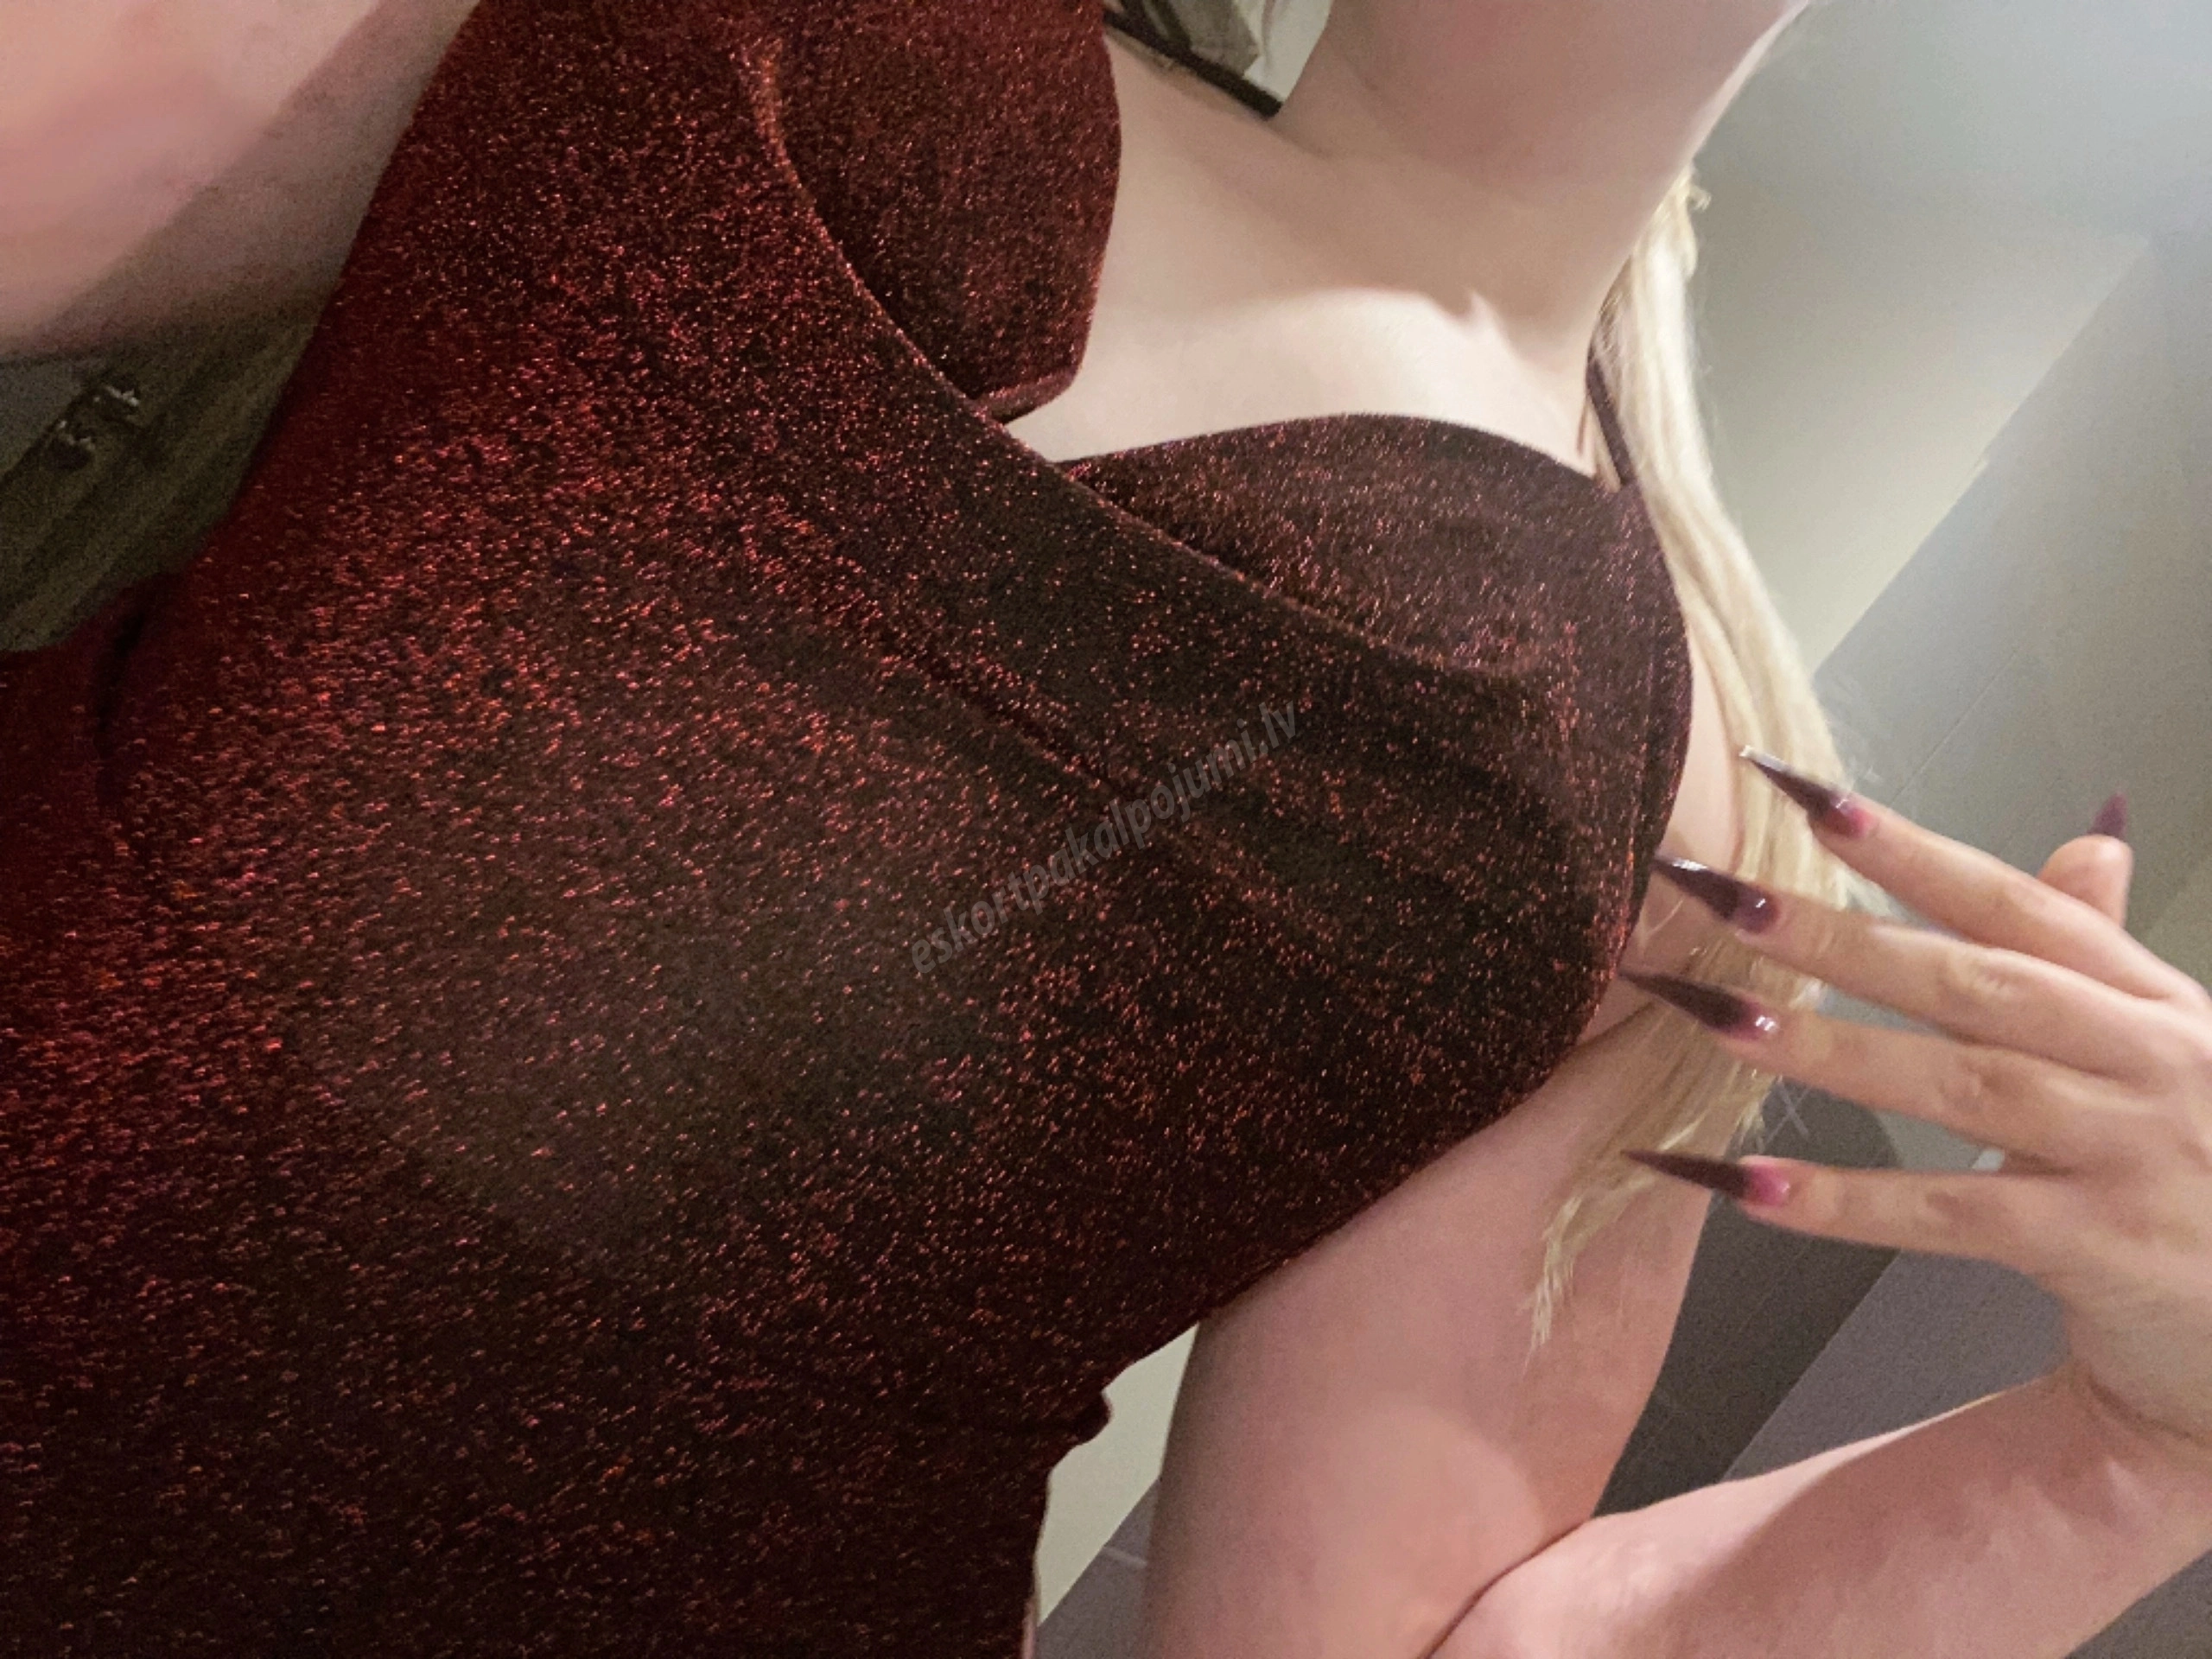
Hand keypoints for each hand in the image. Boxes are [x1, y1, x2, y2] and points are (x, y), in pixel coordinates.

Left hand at [1619, 754, 2211, 1475]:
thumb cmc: (2207, 1173)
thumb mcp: (2171, 1051)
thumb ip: (2103, 958)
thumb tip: (2087, 843)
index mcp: (2153, 1003)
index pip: (2017, 907)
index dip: (1911, 850)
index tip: (1805, 799)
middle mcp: (2148, 1063)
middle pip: (1971, 983)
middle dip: (1839, 935)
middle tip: (1726, 897)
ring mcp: (2127, 1154)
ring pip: (1955, 1086)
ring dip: (1827, 1050)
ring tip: (1716, 1017)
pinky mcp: (2101, 1249)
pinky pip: (1949, 1217)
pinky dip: (1845, 1200)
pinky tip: (1750, 1182)